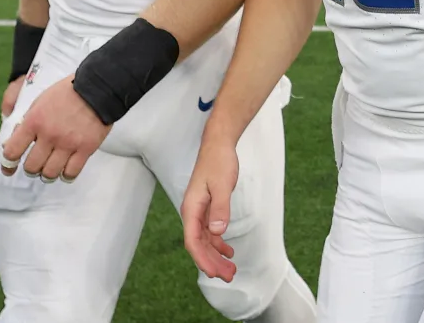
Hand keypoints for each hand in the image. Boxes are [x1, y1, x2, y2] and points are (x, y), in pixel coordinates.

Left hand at [0, 75, 109, 182]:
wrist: (98, 88)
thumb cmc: (67, 93)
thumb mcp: (39, 102)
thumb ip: (25, 123)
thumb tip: (11, 143)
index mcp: (34, 122)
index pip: (12, 152)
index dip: (8, 163)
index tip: (9, 167)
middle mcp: (49, 135)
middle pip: (31, 167)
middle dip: (31, 169)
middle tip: (36, 165)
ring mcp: (68, 143)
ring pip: (50, 173)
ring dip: (47, 174)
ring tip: (51, 168)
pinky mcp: (86, 148)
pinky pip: (71, 172)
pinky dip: (66, 175)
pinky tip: (66, 170)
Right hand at [183, 136, 240, 281]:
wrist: (218, 145)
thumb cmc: (218, 162)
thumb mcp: (222, 185)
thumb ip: (220, 208)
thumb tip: (217, 232)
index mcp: (191, 209)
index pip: (193, 241)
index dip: (202, 258)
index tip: (214, 272)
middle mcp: (192, 213)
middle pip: (199, 245)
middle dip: (212, 262)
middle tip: (228, 277)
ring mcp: (199, 211)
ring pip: (205, 240)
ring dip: (216, 256)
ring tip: (231, 270)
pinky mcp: (207, 208)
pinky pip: (210, 232)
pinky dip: (219, 243)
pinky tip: (229, 252)